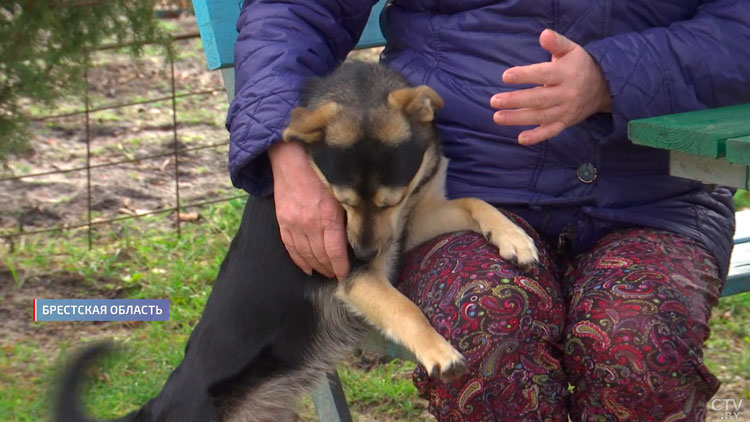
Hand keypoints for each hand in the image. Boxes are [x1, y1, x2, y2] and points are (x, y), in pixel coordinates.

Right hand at [268, 141, 348, 279]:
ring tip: (325, 273)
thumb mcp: (342, 190)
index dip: (341, 266)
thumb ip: (350, 211)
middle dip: (330, 268)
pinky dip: (299, 261)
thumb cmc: (322, 171)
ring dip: (317, 267)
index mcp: (327, 216)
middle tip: (338, 274)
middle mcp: (309, 224)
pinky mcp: (282, 222)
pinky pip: (290, 248)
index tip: (346, 273)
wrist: (291, 157)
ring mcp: (293, 224)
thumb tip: (361, 231)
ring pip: (306, 255)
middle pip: (320, 256)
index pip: (335, 251)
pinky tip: (307, 268)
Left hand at [490, 29, 611, 144]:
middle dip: (515, 100)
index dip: (525, 76)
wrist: (604, 87)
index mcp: (565, 73)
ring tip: (497, 117)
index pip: (543, 75)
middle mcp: (566, 93)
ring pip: (540, 116)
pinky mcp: (565, 122)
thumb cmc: (579, 65)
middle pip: (538, 98)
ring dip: (518, 118)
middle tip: (494, 100)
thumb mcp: (571, 49)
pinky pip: (551, 131)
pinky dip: (537, 137)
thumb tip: (544, 34)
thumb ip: (556, 42)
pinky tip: (521, 139)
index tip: (505, 76)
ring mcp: (565, 110)